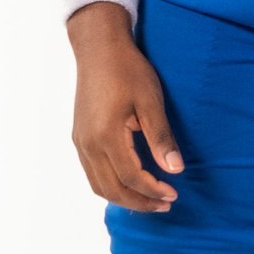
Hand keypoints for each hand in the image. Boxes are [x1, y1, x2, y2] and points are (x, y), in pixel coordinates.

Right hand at [68, 6, 182, 211]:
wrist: (98, 49)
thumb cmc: (128, 70)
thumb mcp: (151, 101)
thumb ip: (161, 138)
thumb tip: (175, 170)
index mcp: (106, 136)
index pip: (131, 178)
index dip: (153, 190)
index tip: (174, 194)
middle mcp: (88, 144)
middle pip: (111, 189)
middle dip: (139, 202)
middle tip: (165, 204)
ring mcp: (80, 141)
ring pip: (98, 185)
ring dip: (123, 197)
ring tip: (148, 199)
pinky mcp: (78, 136)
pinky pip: (91, 172)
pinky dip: (110, 185)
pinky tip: (128, 182)